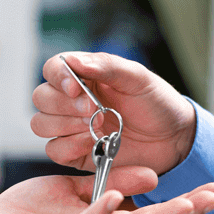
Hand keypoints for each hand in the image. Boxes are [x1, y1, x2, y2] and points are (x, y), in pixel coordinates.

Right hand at [31, 52, 195, 174]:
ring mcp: (71, 128)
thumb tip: (73, 60)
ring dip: (65, 125)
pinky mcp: (75, 153)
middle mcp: (72, 101)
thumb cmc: (156, 103)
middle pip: (41, 98)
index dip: (58, 78)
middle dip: (64, 105)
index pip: (52, 69)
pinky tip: (92, 143)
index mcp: (84, 76)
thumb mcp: (137, 78)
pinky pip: (54, 151)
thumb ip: (106, 66)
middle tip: (94, 110)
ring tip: (98, 126)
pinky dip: (69, 146)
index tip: (77, 88)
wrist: (173, 139)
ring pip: (40, 124)